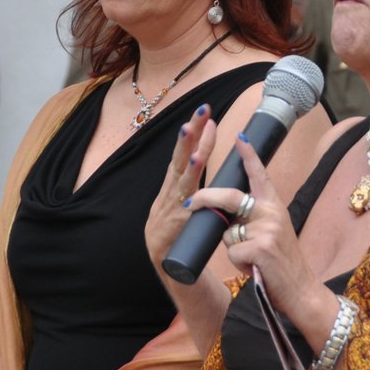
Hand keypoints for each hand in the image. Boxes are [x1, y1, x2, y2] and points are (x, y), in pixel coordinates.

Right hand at [144, 104, 216, 273]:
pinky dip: (190, 202)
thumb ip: (192, 179)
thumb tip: (204, 153)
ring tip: (196, 144)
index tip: (205, 112)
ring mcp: (172, 206)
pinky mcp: (176, 226)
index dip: (194, 133)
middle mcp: (171, 190)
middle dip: (191, 135)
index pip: (185, 151)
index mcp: (174, 182)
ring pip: (181, 180)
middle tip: (201, 113)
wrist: (164, 258)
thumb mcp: (183, 197)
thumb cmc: (177, 225)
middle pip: (181, 158)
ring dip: (189, 162)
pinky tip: (195, 194)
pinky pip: (185, 211)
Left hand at [184, 134, 322, 322]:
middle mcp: (272, 212)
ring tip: (251, 258)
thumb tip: (226, 210)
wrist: (300, 290)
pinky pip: (232, 251)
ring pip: (228, 231)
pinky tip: (254, 267)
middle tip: (188, 203)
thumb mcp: (272, 232)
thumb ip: (254, 217)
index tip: (239, 136)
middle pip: (230, 196)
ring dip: (232, 247)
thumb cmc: (281, 263)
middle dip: (205, 198)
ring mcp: (267, 229)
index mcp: (274, 205)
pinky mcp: (260, 247)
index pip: (259, 174)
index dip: (249, 155)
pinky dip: (238, 262)